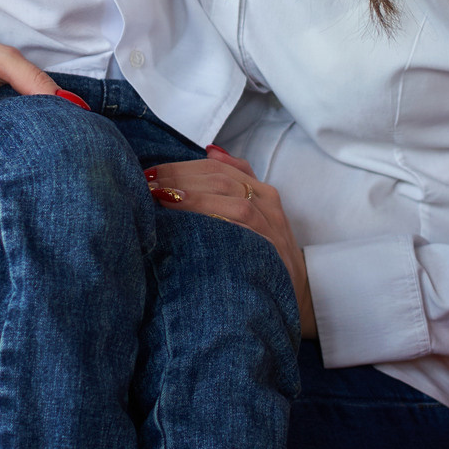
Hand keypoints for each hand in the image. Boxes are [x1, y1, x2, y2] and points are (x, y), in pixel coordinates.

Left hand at [147, 147, 318, 338]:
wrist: (301, 298)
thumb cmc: (269, 256)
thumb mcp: (257, 217)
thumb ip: (237, 181)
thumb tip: (211, 151)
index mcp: (262, 192)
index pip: (217, 167)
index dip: (182, 167)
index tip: (151, 173)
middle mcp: (268, 203)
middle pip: (220, 178)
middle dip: (179, 177)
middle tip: (146, 183)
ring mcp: (271, 226)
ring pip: (230, 195)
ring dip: (190, 194)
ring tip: (159, 197)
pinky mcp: (270, 249)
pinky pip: (242, 223)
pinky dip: (213, 215)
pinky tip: (186, 216)